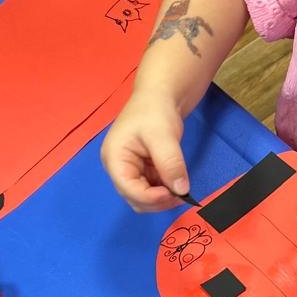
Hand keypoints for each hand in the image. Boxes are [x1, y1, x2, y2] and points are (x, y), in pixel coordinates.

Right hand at [101, 91, 189, 210]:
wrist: (160, 96)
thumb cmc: (155, 110)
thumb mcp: (163, 135)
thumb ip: (170, 163)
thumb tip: (182, 190)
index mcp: (114, 158)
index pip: (128, 189)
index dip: (151, 197)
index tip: (175, 194)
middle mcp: (118, 168)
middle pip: (134, 198)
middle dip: (157, 201)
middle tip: (182, 194)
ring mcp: (130, 170)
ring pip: (144, 198)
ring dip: (162, 199)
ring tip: (181, 189)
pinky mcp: (142, 170)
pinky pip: (152, 189)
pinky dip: (165, 191)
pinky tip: (177, 183)